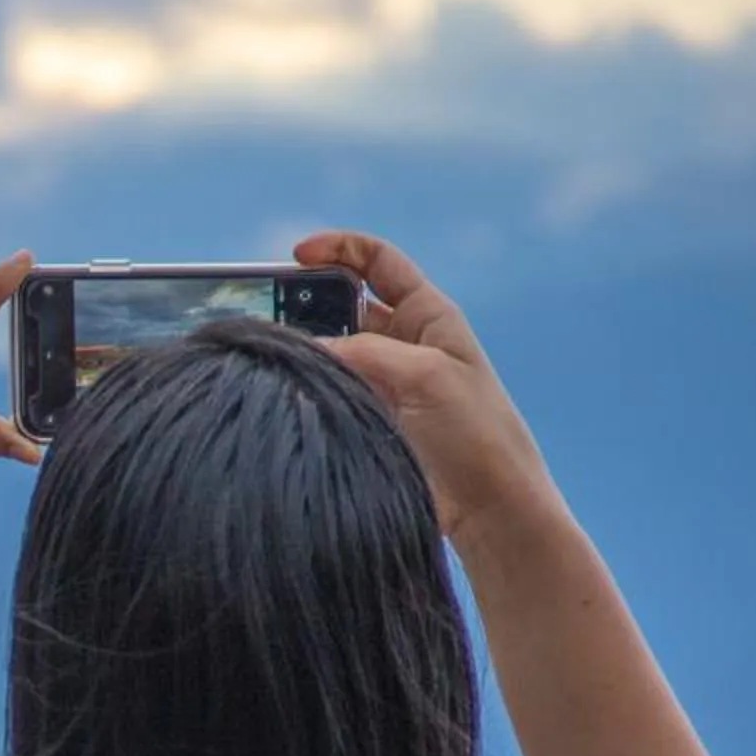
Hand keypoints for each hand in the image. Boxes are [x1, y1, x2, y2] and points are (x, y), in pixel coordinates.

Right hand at [294, 230, 565, 544]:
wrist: (489, 506)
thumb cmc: (475, 433)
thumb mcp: (425, 374)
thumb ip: (364, 351)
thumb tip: (303, 346)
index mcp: (427, 315)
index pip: (378, 262)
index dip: (339, 249)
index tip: (297, 255)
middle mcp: (401, 343)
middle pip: (342, 306)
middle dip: (305, 302)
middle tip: (268, 311)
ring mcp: (381, 384)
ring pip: (329, 352)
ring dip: (301, 350)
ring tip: (267, 354)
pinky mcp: (366, 421)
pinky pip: (326, 393)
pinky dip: (303, 389)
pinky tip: (278, 390)